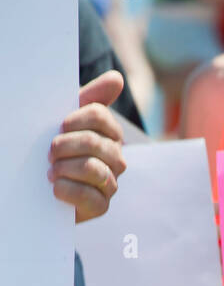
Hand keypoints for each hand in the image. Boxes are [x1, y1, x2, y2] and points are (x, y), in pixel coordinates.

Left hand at [48, 70, 127, 222]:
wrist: (42, 187)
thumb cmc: (58, 149)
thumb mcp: (69, 121)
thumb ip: (92, 98)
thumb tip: (118, 79)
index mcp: (110, 133)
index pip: (99, 116)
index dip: (75, 119)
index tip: (60, 126)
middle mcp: (116, 158)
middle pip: (95, 143)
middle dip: (65, 146)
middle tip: (50, 152)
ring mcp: (111, 183)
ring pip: (93, 169)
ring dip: (65, 167)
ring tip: (51, 171)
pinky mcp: (101, 207)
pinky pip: (89, 196)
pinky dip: (68, 190)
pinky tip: (55, 187)